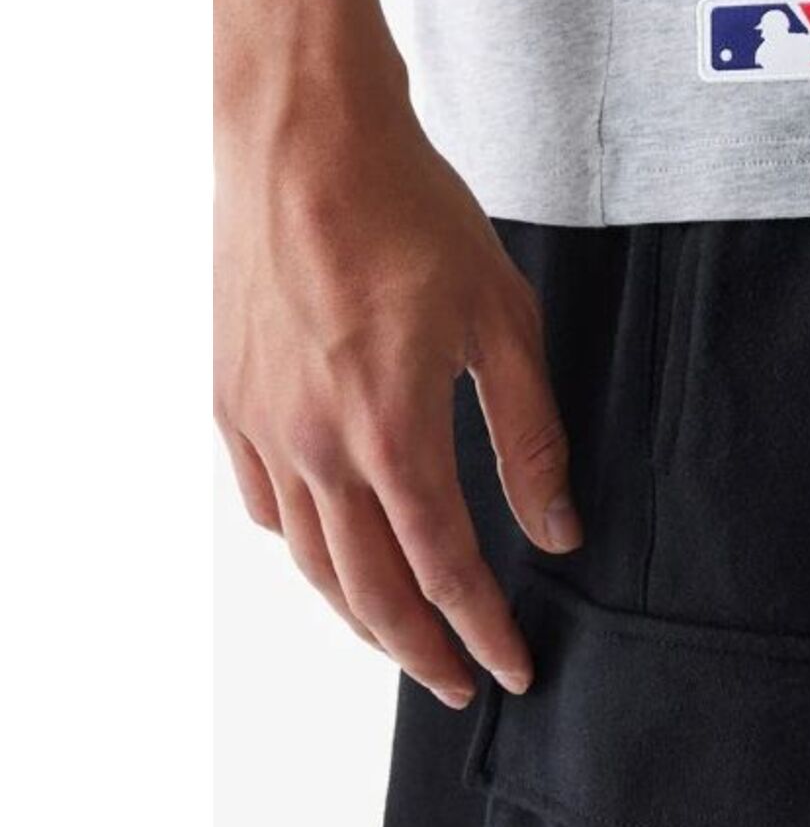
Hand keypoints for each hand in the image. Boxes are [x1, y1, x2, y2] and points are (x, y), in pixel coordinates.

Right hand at [214, 87, 579, 708]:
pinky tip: (334, 553)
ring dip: (361, 617)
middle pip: (369, 590)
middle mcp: (316, 446)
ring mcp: (264, 427)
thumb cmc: (414, 217)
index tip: (513, 670)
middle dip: (420, 652)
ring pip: (311, 562)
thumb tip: (558, 527)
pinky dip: (307, 553)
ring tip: (404, 641)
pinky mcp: (233, 400)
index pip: (444, 571)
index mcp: (391, 431)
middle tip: (459, 683)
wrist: (308, 144)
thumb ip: (531, 434)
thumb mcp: (504, 320)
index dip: (483, 631)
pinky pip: (267, 509)